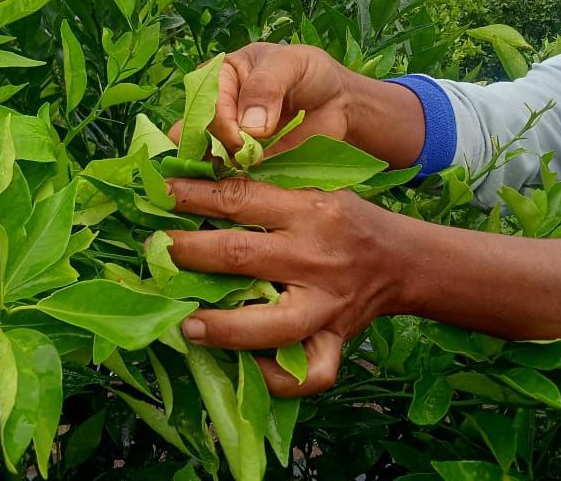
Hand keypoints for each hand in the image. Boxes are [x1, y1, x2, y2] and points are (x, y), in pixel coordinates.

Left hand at [164, 177, 414, 396]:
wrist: (403, 260)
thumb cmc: (347, 220)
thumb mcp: (314, 190)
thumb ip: (267, 191)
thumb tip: (202, 183)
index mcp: (309, 211)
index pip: (240, 199)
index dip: (193, 196)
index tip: (159, 193)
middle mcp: (315, 257)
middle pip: (241, 256)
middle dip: (190, 254)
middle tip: (157, 252)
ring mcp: (326, 305)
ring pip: (269, 325)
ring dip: (222, 327)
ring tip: (187, 325)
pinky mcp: (336, 340)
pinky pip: (308, 372)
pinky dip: (276, 378)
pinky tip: (246, 369)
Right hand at [168, 42, 426, 167]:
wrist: (338, 103)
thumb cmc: (310, 73)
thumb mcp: (290, 65)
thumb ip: (266, 87)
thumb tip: (249, 126)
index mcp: (220, 76)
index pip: (203, 102)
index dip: (218, 121)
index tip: (240, 137)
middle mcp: (216, 108)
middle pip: (195, 133)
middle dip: (210, 149)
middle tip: (233, 161)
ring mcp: (228, 138)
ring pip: (206, 158)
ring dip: (218, 171)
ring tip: (236, 179)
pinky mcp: (243, 163)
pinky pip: (228, 176)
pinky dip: (233, 185)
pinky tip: (242, 190)